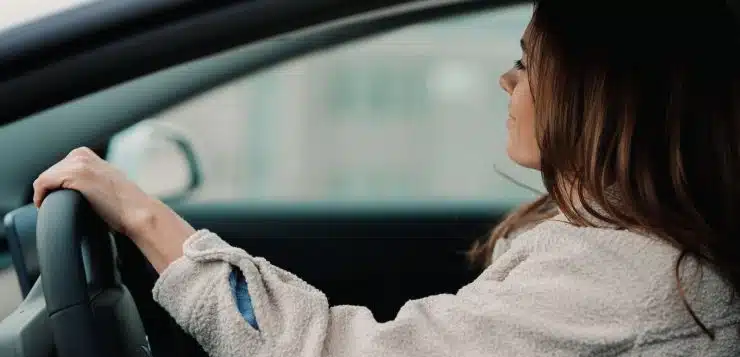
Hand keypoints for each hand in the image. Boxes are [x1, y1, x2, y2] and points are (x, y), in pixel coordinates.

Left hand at [33, 147, 195, 271]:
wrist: (137, 212)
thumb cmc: (123, 206)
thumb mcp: (103, 184)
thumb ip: (88, 179)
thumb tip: (75, 191)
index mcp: (86, 154)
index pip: (56, 168)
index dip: (54, 186)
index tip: (56, 199)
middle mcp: (81, 155)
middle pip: (49, 172)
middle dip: (49, 190)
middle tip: (53, 207)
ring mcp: (79, 163)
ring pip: (45, 178)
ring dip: (45, 194)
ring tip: (49, 208)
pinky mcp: (75, 175)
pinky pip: (43, 183)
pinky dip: (40, 196)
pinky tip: (44, 206)